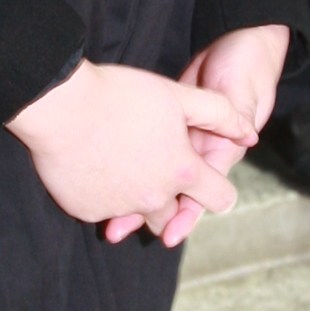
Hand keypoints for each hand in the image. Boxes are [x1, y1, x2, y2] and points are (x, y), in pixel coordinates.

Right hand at [9, 59, 252, 239]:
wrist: (59, 104)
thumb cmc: (120, 94)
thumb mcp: (178, 96)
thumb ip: (220, 114)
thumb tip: (250, 132)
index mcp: (182, 170)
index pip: (220, 198)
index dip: (217, 191)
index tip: (207, 184)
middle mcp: (153, 197)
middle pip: (174, 216)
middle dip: (171, 199)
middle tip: (154, 168)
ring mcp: (117, 207)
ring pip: (137, 215)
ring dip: (136, 200)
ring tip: (123, 167)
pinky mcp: (85, 209)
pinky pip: (102, 210)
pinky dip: (102, 195)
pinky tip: (95, 167)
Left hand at [93, 24, 290, 246]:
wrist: (241, 40)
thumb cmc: (245, 64)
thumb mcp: (242, 87)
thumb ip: (236, 112)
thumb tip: (245, 136)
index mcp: (221, 149)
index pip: (202, 190)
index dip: (186, 213)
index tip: (168, 234)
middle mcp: (199, 150)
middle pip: (172, 191)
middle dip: (149, 213)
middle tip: (118, 228)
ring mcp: (180, 139)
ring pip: (153, 177)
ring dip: (130, 197)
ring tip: (105, 218)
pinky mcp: (163, 124)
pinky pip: (144, 154)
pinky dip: (125, 170)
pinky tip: (100, 180)